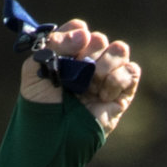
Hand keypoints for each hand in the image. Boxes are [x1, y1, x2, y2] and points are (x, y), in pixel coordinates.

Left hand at [20, 18, 137, 136]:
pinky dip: (118, 79)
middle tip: (76, 75)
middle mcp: (87, 64)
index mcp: (66, 57)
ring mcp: (106, 77)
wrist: (53, 136)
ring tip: (90, 87)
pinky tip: (103, 95)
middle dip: (87, 54)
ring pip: (120, 49)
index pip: (79, 30)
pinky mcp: (122, 93)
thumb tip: (85, 33)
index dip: (75, 35)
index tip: (68, 48)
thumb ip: (53, 44)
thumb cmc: (40, 107)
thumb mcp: (35, 71)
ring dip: (104, 65)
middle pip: (99, 38)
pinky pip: (132, 70)